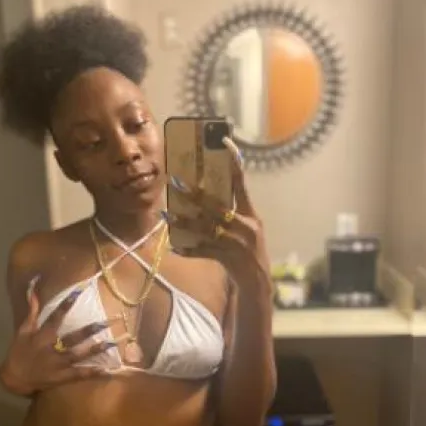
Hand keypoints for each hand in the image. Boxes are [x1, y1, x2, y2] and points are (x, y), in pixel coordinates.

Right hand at [0, 279, 113, 396]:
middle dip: (88, 330)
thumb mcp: (23, 331)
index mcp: (42, 336)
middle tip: (105, 323)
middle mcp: (52, 348)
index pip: (55, 317)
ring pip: (79, 355)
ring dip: (95, 350)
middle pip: (72, 338)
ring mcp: (58, 364)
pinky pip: (79, 374)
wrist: (14, 378)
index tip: (78, 293)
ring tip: (112, 343)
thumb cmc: (19, 352)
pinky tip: (106, 370)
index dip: (66, 304)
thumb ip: (31, 311)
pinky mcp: (62, 377)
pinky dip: (92, 372)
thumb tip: (32, 291)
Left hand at [166, 138, 271, 290]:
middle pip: (216, 205)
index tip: (224, 143)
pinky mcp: (228, 258)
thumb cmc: (247, 251)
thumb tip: (204, 195)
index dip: (234, 162)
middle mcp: (245, 226)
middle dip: (195, 194)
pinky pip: (203, 251)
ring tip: (168, 215)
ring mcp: (237, 243)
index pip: (241, 183)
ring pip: (206, 228)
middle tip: (176, 181)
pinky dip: (188, 249)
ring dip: (185, 221)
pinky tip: (174, 245)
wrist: (257, 282)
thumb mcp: (247, 229)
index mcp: (251, 214)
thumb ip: (231, 212)